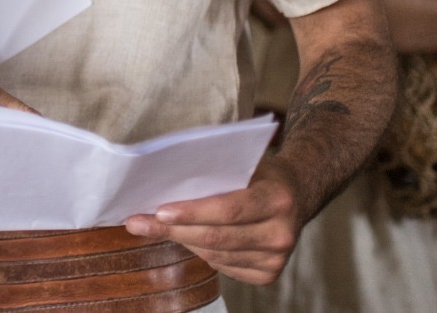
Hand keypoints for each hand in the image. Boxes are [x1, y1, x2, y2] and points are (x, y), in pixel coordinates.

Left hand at [123, 161, 300, 284]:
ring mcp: (277, 258)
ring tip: (154, 228)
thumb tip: (164, 176)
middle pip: (217, 237)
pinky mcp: (269, 274)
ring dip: (182, 241)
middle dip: (173, 230)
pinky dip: (201, 253)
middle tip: (138, 222)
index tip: (159, 211)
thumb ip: (215, 170)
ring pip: (215, 255)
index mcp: (277, 199)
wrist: (298, 193)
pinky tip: (188, 238)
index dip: (192, 213)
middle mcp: (281, 233)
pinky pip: (223, 267)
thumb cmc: (261, 173)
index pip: (228, 209)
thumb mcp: (245, 162)